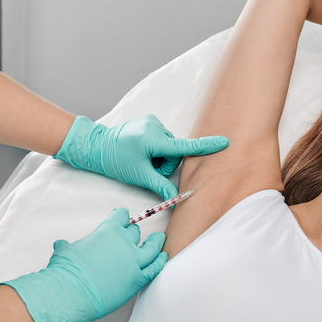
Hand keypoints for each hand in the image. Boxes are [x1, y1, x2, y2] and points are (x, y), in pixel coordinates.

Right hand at [0, 208, 166, 321]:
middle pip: (135, 232)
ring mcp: (133, 262)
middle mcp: (123, 243)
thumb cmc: (66, 270)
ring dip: (156, 243)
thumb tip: (60, 244)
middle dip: (134, 232)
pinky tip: (162, 258)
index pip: (120, 216)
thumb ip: (67, 247)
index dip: (122, 216)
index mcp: (107, 232)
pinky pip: (154, 269)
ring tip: (159, 240)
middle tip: (135, 234)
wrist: (71, 292)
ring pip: (152, 248)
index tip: (123, 217)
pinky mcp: (137, 280)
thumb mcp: (64, 252)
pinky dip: (159, 262)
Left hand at [54, 115, 228, 198]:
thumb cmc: (116, 160)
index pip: (184, 147)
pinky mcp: (149, 121)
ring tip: (142, 159)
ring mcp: (152, 122)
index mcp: (153, 140)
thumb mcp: (138, 176)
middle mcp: (155, 127)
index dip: (206, 146)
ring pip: (169, 147)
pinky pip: (162, 139)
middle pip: (175, 152)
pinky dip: (156, 149)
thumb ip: (159, 186)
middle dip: (165, 164)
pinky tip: (142, 151)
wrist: (97, 145)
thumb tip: (174, 199)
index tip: (224, 142)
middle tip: (147, 169)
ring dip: (160, 157)